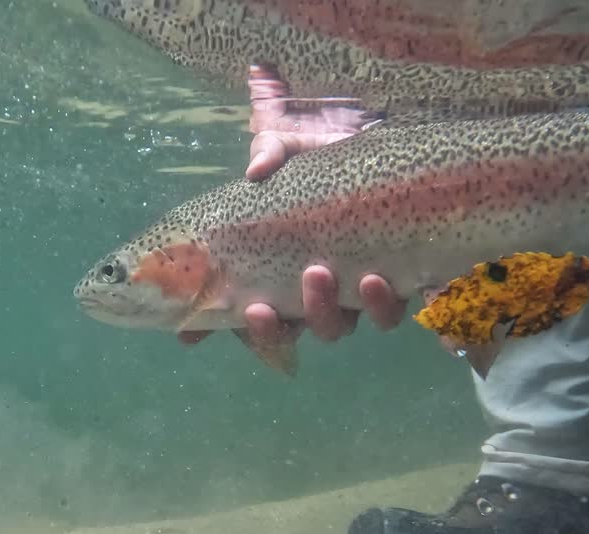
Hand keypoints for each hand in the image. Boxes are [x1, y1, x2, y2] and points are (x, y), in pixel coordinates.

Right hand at [178, 65, 403, 347]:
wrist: (381, 148)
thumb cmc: (324, 154)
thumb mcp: (288, 146)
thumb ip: (269, 153)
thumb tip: (256, 170)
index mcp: (275, 269)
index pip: (244, 308)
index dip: (216, 327)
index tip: (196, 330)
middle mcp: (310, 291)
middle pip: (287, 332)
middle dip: (272, 327)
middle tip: (262, 304)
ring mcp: (349, 293)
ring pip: (334, 328)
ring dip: (323, 312)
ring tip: (320, 273)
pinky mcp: (393, 285)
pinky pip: (388, 314)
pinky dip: (380, 304)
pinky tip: (376, 278)